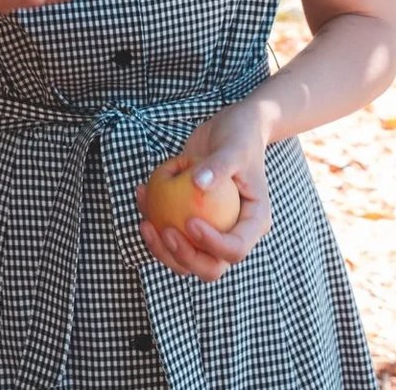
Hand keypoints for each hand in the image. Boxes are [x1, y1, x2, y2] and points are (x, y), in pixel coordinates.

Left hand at [135, 102, 273, 281]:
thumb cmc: (239, 135)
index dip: (212, 244)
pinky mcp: (191, 222)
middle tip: (164, 231)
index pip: (236, 249)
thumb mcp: (235, 146)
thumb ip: (220, 165)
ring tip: (145, 222)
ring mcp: (212, 232)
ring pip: (186, 260)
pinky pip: (170, 235)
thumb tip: (198, 184)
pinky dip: (153, 223)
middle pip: (210, 267)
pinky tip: (141, 194)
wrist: (229, 129)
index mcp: (254, 223)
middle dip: (184, 258)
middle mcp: (233, 234)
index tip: (189, 222)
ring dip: (161, 249)